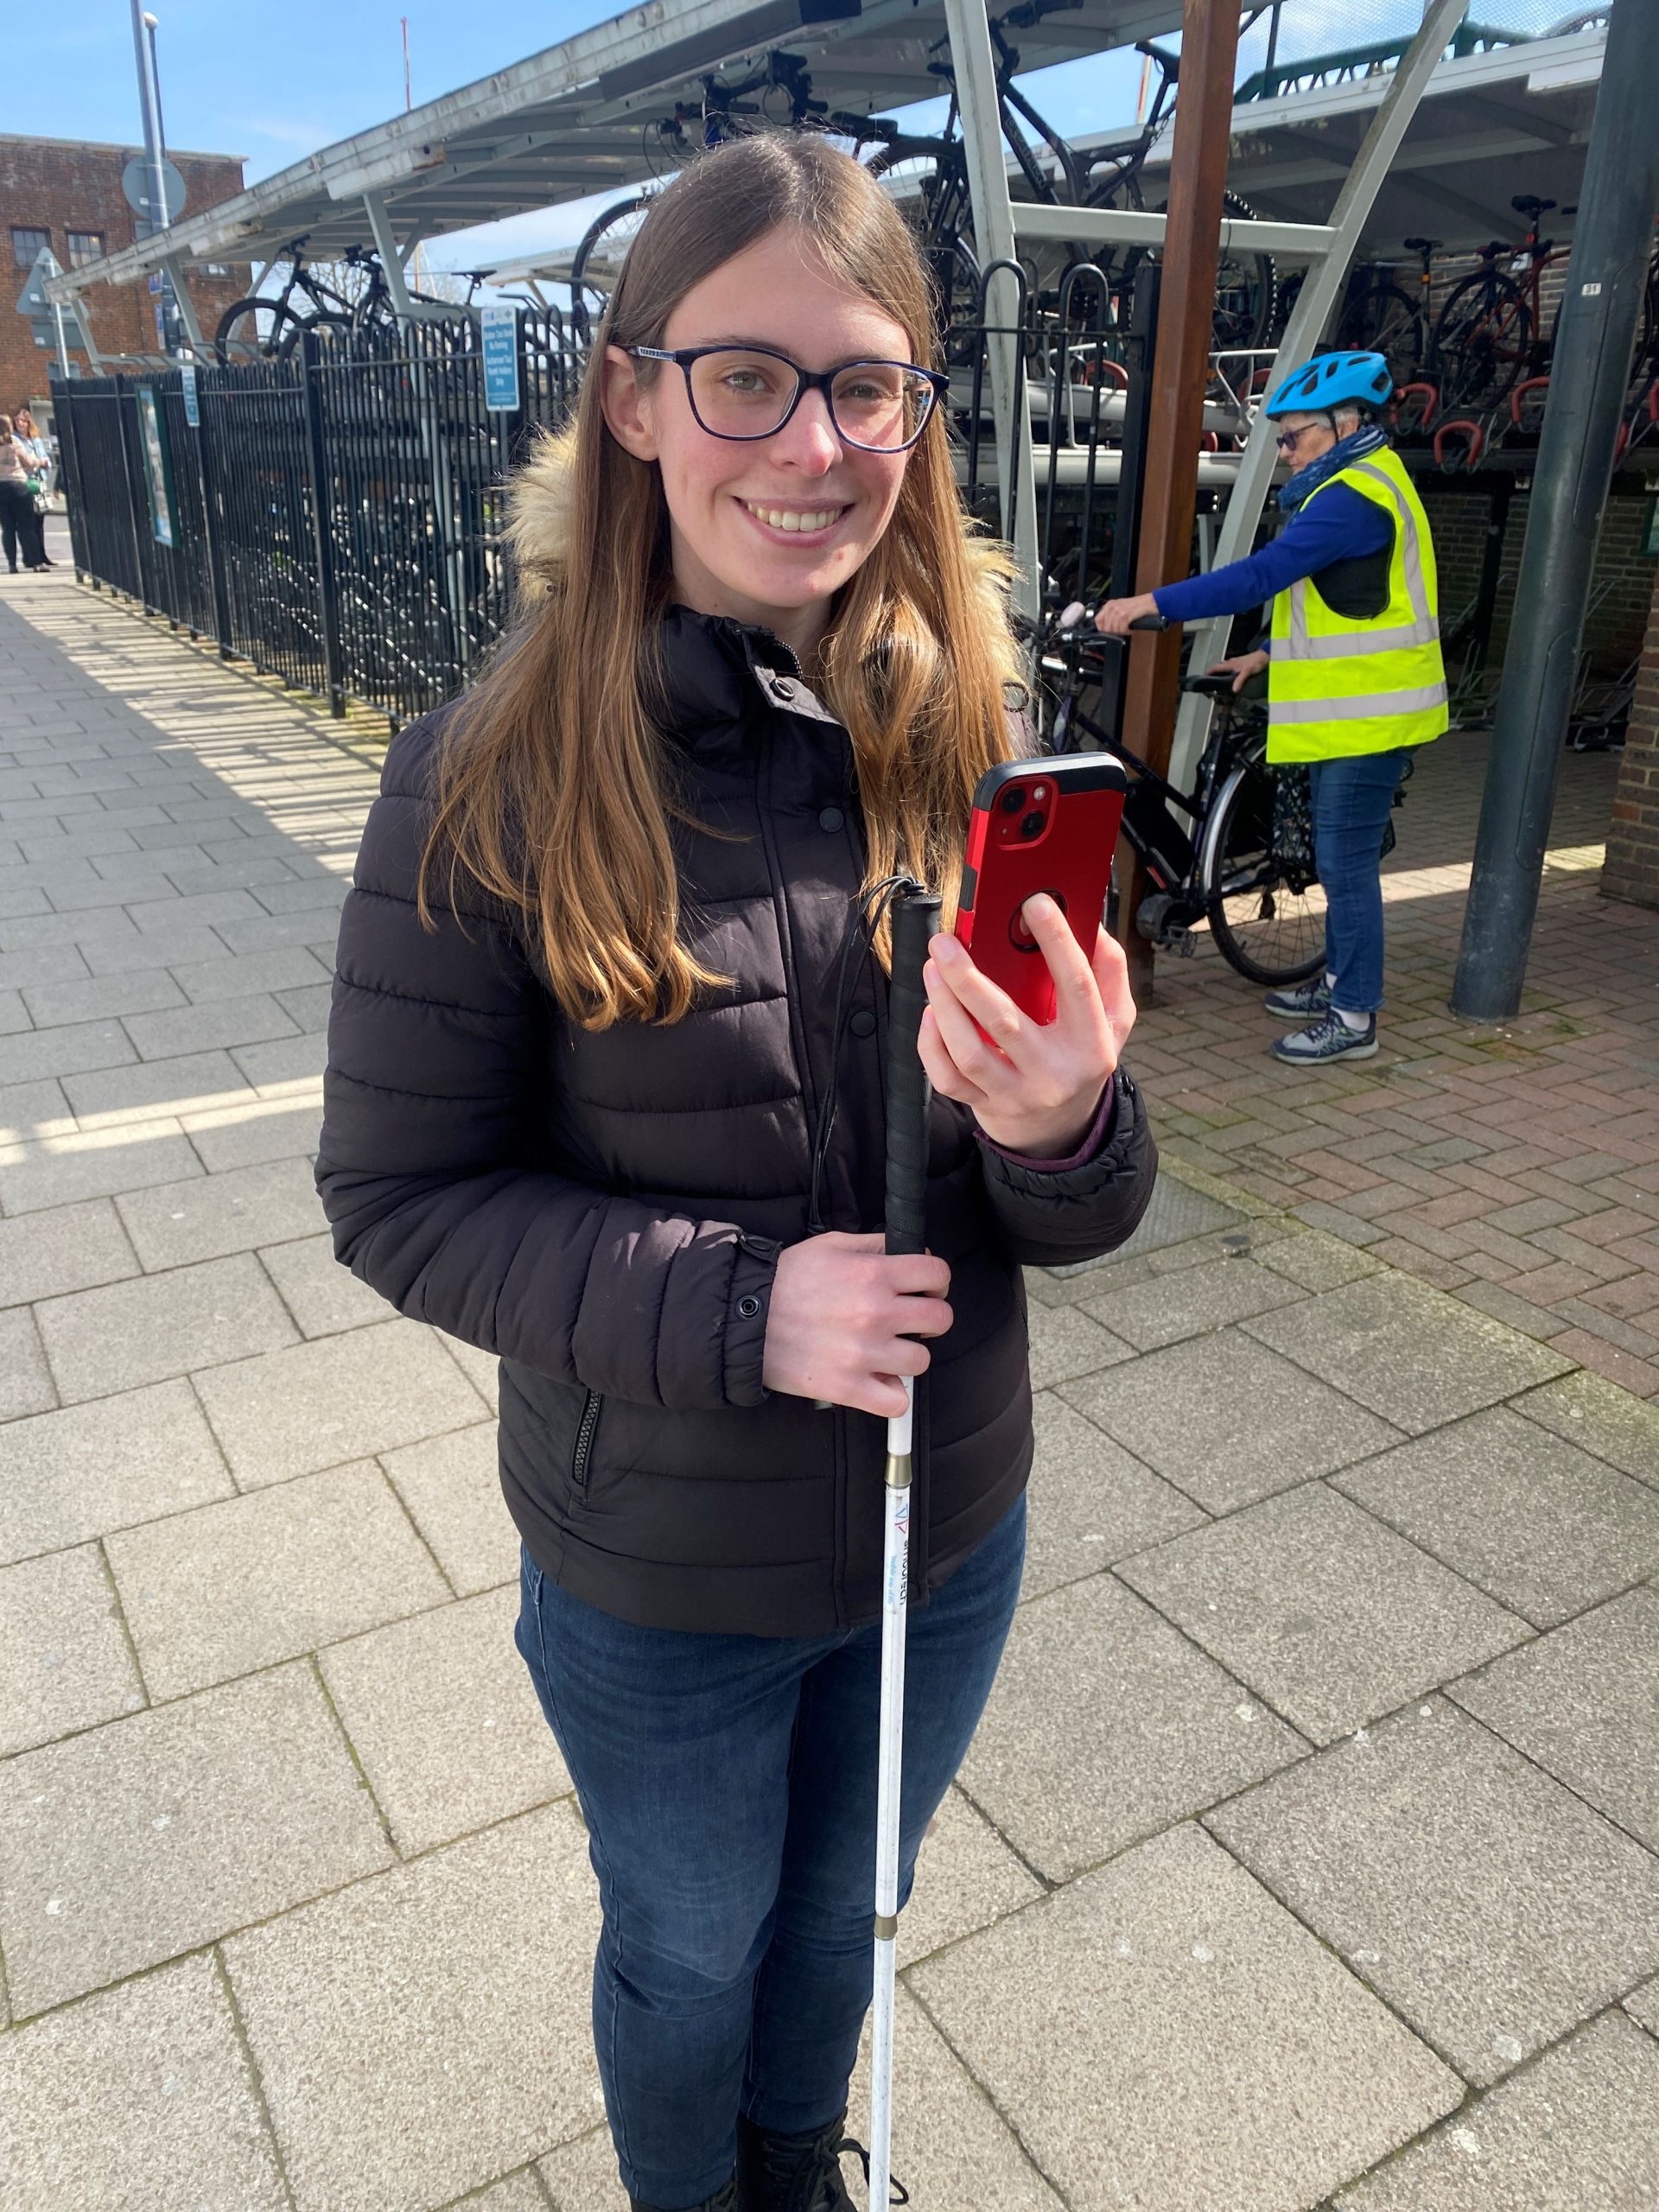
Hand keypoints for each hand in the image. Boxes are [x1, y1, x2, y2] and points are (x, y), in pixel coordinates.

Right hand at [762, 1232, 952, 1418]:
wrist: (744, 1318)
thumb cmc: (784, 1280)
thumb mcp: (830, 1245)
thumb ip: (873, 1244)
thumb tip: (907, 1249)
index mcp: (873, 1274)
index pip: (937, 1274)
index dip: (936, 1280)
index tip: (926, 1288)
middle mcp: (875, 1313)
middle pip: (940, 1319)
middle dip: (930, 1317)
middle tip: (911, 1320)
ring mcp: (864, 1354)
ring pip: (921, 1361)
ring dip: (908, 1355)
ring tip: (887, 1350)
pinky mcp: (848, 1387)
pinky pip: (896, 1402)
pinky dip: (892, 1394)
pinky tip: (878, 1380)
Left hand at [919, 898, 1135, 1157]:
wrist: (1062, 1128)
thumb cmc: (1082, 1057)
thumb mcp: (1115, 1020)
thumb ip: (1110, 971)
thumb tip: (1091, 923)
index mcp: (1092, 1044)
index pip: (1076, 986)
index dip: (1057, 941)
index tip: (1034, 903)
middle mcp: (1053, 1073)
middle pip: (1005, 1023)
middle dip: (969, 979)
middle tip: (945, 942)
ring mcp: (1016, 1093)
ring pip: (969, 1054)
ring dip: (944, 1006)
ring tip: (933, 967)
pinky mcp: (984, 1105)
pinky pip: (948, 1078)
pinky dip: (932, 1043)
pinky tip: (931, 1012)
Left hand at [1094, 591, 1161, 634]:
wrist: (1149, 603)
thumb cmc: (1137, 606)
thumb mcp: (1120, 608)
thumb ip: (1111, 616)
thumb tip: (1104, 628)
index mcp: (1109, 604)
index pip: (1097, 620)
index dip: (1102, 629)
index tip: (1107, 632)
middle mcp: (1112, 607)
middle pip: (1106, 627)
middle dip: (1114, 632)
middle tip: (1121, 631)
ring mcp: (1119, 610)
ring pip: (1114, 630)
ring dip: (1122, 632)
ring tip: (1127, 628)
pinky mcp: (1126, 615)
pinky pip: (1122, 629)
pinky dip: (1127, 631)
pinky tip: (1130, 628)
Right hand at [1208, 648, 1269, 692]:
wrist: (1264, 656)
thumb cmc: (1256, 661)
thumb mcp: (1247, 672)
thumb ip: (1240, 680)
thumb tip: (1234, 689)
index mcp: (1230, 664)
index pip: (1215, 667)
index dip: (1208, 672)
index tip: (1203, 676)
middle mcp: (1231, 663)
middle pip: (1218, 668)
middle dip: (1212, 673)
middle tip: (1209, 679)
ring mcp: (1236, 663)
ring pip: (1224, 668)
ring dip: (1220, 672)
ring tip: (1218, 679)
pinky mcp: (1240, 664)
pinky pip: (1230, 669)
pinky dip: (1227, 673)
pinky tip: (1231, 677)